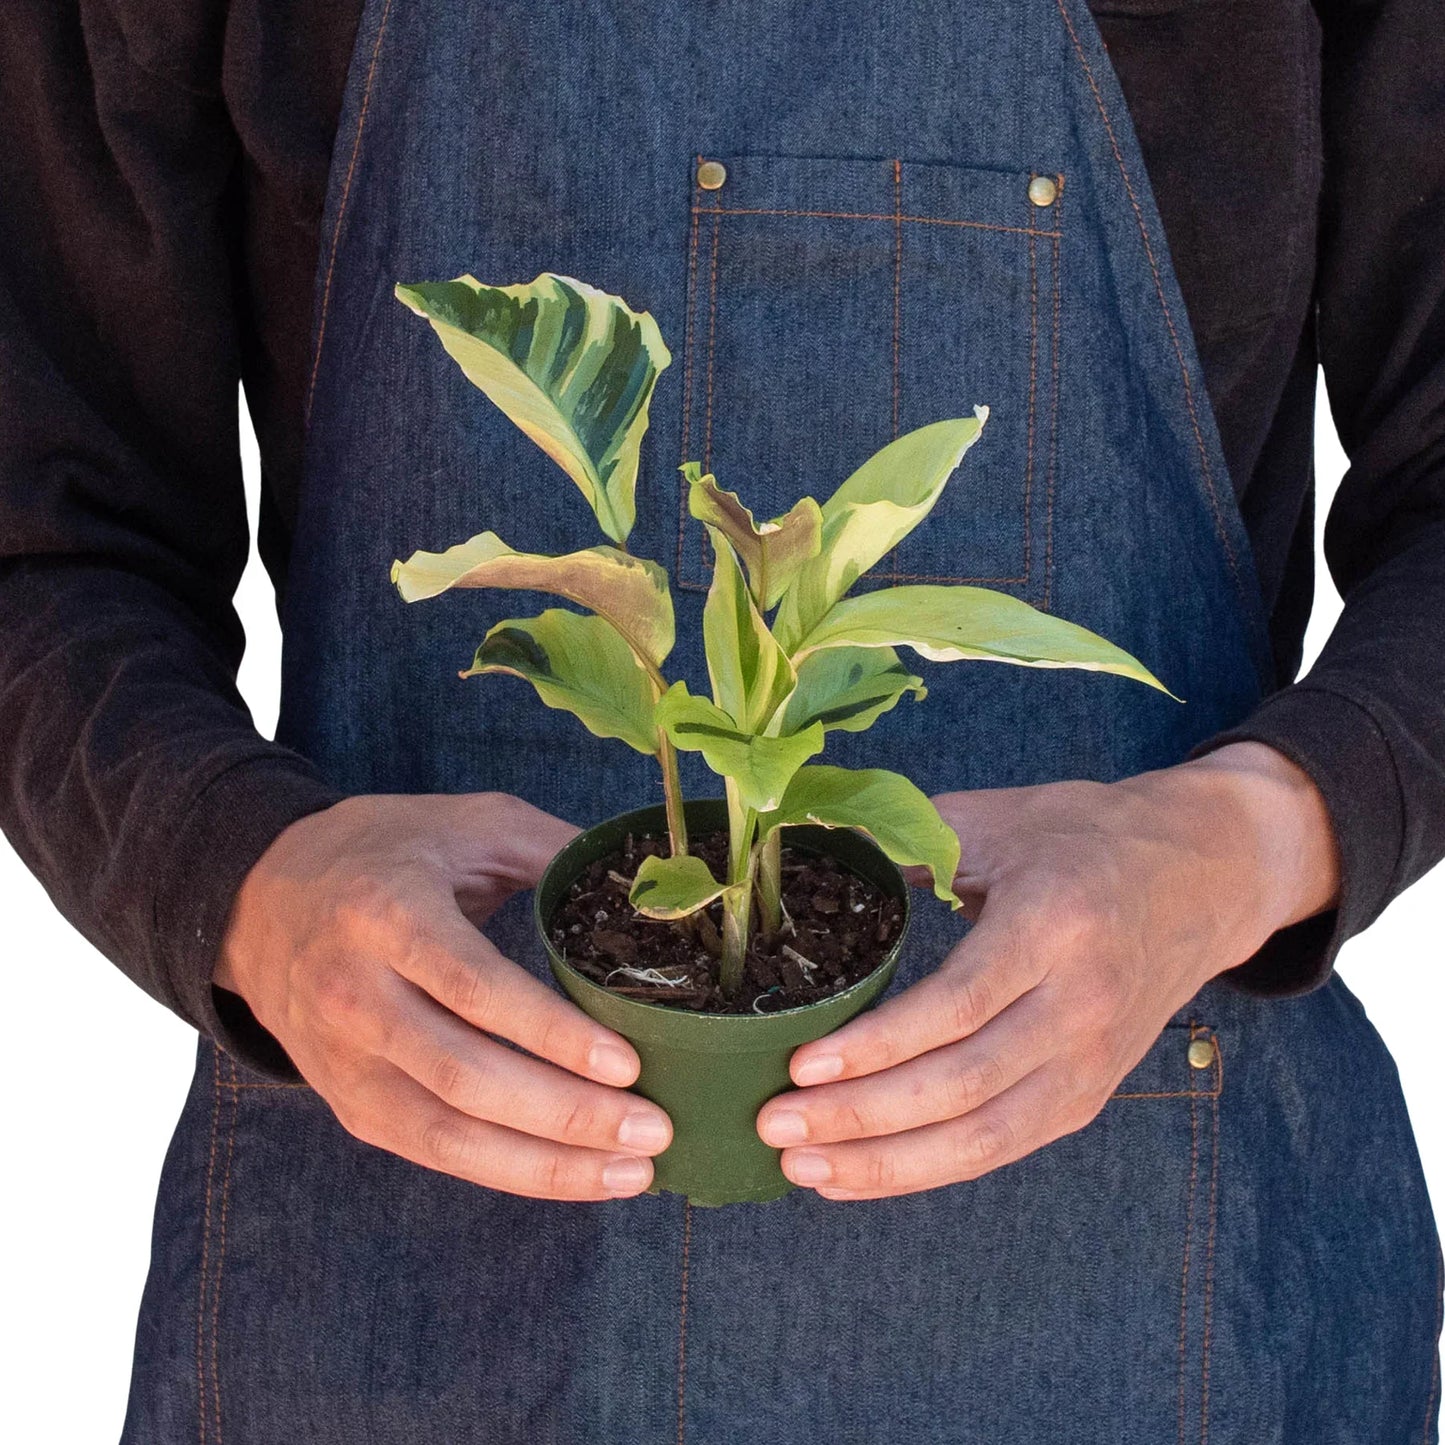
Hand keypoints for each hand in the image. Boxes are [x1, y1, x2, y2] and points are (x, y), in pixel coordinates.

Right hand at [216, 791, 671, 1199]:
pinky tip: (575, 1174)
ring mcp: (344, 1060)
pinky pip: (432, 1152)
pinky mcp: (348, 1103)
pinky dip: (508, 1172)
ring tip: (633, 1170)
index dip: (551, 1034)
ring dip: (545, 1166)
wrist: (259, 897)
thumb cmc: (385, 852)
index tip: (627, 1064)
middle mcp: (355, 995)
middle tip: (654, 1128)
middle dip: (566, 1114)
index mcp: (388, 914)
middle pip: (464, 1076)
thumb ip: (551, 848)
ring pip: (447, 1135)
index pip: (473, 988)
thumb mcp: (466, 823)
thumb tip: (650, 887)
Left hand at [756, 742, 1338, 1199]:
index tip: (801, 1065)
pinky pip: (1003, 1147)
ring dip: (887, 1164)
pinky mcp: (1092, 1093)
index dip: (877, 1046)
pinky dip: (928, 1170)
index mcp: (1054, 923)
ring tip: (803, 1168)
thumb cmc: (1087, 836)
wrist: (1206, 874)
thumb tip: (811, 850)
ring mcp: (1093, 1058)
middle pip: (963, 1085)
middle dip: (861, 1117)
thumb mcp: (1000, 816)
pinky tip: (862, 1175)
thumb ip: (909, 837)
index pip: (958, 1004)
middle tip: (775, 1125)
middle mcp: (1082, 1001)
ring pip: (984, 1138)